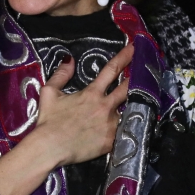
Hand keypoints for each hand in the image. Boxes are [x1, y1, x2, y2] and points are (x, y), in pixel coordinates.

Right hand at [32, 44, 132, 166]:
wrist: (50, 147)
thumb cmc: (49, 121)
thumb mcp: (49, 93)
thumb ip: (61, 75)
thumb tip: (69, 58)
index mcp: (92, 93)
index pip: (112, 70)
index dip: (124, 57)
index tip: (135, 47)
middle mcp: (105, 106)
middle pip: (128, 88)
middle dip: (138, 79)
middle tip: (146, 73)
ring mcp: (111, 124)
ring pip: (128, 111)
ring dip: (132, 106)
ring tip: (139, 104)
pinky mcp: (112, 140)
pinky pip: (124, 131)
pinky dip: (126, 127)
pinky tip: (130, 127)